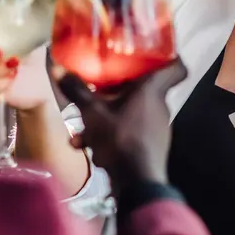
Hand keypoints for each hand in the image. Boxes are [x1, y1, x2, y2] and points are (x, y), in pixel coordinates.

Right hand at [52, 60, 186, 195]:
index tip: (153, 49)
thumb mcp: (92, 112)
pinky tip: (86, 145)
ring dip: (109, 114)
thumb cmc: (120, 138)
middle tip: (102, 83)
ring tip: (82, 123)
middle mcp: (160, 105)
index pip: (177, 67)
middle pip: (147, 87)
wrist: (137, 184)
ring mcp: (157, 127)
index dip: (170, 55)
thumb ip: (76, 90)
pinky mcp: (150, 146)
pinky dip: (110, 134)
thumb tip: (57, 67)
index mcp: (153, 90)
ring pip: (132, 111)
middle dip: (122, 86)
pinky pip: (129, 130)